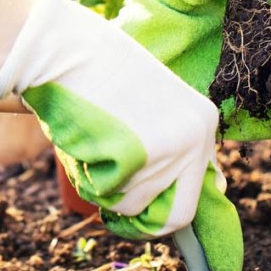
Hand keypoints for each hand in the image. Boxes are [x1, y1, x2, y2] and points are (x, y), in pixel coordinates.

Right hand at [0, 0, 242, 270]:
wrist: (66, 50)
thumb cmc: (97, 78)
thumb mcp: (150, 109)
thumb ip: (171, 149)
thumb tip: (193, 206)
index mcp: (204, 122)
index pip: (200, 193)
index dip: (166, 213)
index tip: (143, 218)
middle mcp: (196, 137)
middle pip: (175, 217)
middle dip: (140, 220)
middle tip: (111, 206)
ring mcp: (171, 148)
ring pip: (133, 206)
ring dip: (104, 188)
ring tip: (91, 145)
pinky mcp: (139, 157)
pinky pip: (108, 195)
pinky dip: (88, 178)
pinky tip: (83, 142)